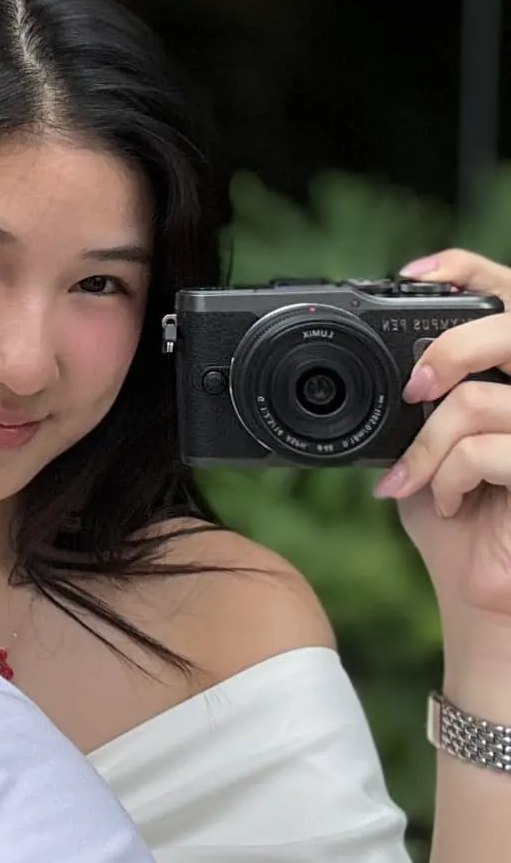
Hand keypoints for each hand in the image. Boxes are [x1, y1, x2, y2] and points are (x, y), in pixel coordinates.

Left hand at [375, 250, 510, 647]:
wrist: (483, 594)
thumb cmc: (460, 519)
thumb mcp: (426, 444)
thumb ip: (419, 399)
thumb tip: (373, 361)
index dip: (469, 268)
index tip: (414, 275)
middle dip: (450, 351)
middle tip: (414, 390)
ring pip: (479, 402)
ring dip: (430, 447)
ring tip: (420, 481)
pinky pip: (488, 451)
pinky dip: (447, 476)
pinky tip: (446, 501)